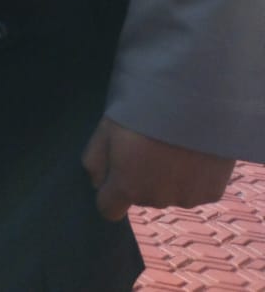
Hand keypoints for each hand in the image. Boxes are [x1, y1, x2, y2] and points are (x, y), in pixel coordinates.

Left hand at [82, 118, 235, 220]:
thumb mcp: (105, 129)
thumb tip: (97, 183)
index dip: (109, 194)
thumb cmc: (142, 109)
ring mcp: (186, 197)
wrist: (193, 99)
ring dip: (168, 179)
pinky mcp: (212, 193)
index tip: (114, 177)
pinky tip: (192, 153)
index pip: (109, 209)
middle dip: (139, 179)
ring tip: (172, 147)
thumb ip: (94, 161)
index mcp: (126, 186)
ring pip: (169, 194)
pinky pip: (195, 191)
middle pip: (141, 197)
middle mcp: (156, 199)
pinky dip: (193, 177)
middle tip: (147, 147)